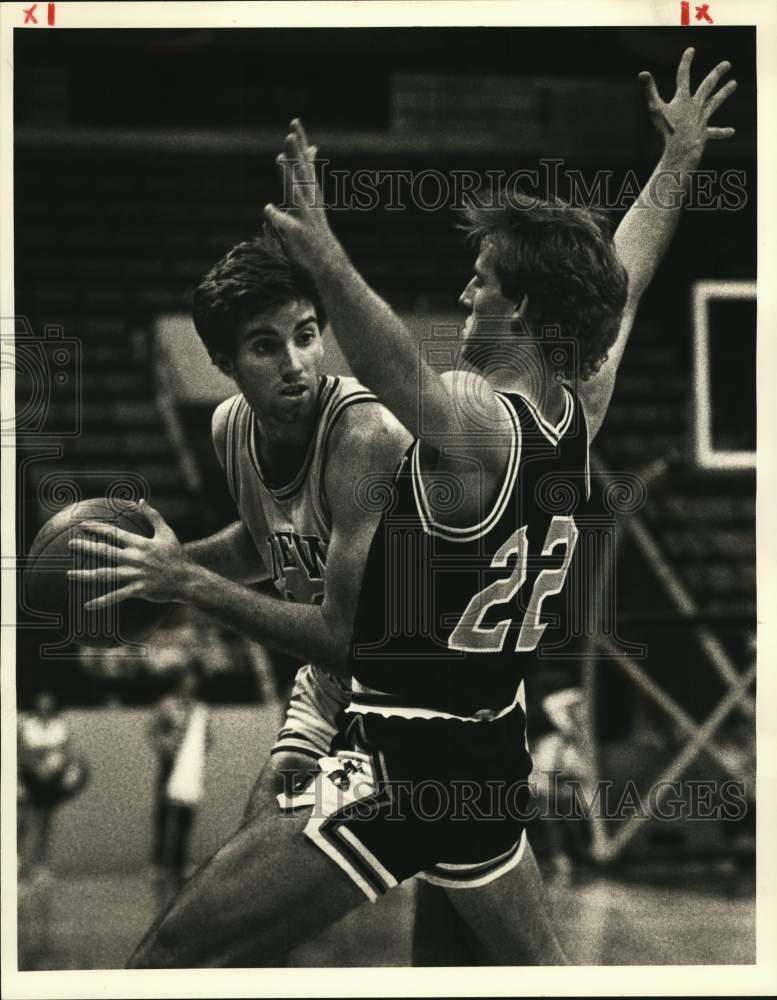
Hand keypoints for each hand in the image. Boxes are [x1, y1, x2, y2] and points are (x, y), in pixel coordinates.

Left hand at [67, 500, 192, 609]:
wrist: (188, 579)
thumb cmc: (177, 555)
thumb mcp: (167, 532)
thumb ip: (153, 516)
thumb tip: (141, 500)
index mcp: (140, 543)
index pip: (114, 533)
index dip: (97, 528)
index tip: (82, 525)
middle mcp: (134, 558)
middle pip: (105, 551)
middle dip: (86, 547)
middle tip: (70, 544)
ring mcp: (135, 574)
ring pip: (106, 574)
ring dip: (86, 574)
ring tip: (69, 574)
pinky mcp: (138, 590)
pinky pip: (116, 596)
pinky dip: (102, 601)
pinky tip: (87, 606)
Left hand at [264, 119, 342, 272]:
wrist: (326, 263)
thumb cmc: (314, 229)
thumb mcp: (312, 198)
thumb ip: (307, 173)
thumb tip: (310, 148)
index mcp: (311, 192)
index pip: (305, 163)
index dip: (300, 143)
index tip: (294, 122)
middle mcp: (310, 201)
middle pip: (302, 173)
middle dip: (296, 153)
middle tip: (290, 133)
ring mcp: (304, 217)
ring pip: (296, 193)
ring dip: (289, 176)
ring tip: (280, 159)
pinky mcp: (296, 234)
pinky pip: (283, 223)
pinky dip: (275, 216)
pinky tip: (268, 208)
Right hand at [639, 48, 735, 164]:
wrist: (681, 149)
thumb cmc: (667, 130)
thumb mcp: (655, 109)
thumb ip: (649, 90)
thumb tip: (642, 73)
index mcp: (683, 98)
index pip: (684, 75)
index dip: (686, 62)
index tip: (691, 50)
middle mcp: (696, 105)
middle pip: (708, 85)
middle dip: (717, 73)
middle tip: (727, 64)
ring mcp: (701, 118)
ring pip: (715, 102)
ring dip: (724, 92)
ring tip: (734, 84)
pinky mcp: (704, 132)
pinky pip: (714, 132)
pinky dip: (722, 132)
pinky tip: (731, 131)